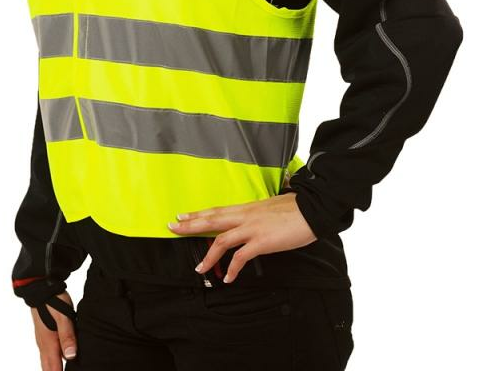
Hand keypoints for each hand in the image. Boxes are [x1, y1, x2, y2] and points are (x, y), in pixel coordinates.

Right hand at [30, 291, 77, 369]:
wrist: (41, 288)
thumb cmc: (53, 301)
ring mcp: (42, 340)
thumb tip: (70, 356)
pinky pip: (47, 354)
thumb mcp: (64, 317)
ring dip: (54, 368)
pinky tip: (60, 360)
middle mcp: (44, 344)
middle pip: (48, 368)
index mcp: (49, 343)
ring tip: (64, 370)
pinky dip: (52, 361)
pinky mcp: (44, 335)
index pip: (54, 369)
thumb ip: (67, 336)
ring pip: (47, 361)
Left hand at [168, 191, 316, 283]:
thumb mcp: (270, 207)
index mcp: (247, 208)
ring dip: (208, 255)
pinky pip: (241, 257)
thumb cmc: (295, 208)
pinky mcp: (262, 241)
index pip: (217, 210)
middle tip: (172, 227)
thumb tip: (253, 218)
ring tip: (198, 268)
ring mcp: (252, 228)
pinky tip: (228, 278)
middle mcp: (245, 216)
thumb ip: (258, 213)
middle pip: (211, 219)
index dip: (198, 214)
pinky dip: (232, 269)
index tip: (182, 215)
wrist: (312, 209)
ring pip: (221, 239)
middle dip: (190, 224)